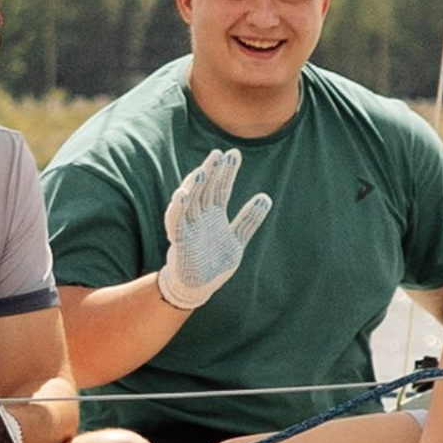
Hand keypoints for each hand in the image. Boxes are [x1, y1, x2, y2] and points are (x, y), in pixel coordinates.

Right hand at [157, 149, 272, 308]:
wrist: (198, 288)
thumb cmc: (215, 264)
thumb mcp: (237, 241)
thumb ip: (249, 220)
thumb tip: (266, 197)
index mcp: (214, 215)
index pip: (221, 188)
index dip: (227, 172)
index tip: (233, 154)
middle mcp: (200, 217)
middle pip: (205, 190)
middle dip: (212, 172)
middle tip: (219, 154)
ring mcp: (188, 227)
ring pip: (190, 201)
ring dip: (194, 186)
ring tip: (203, 171)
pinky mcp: (178, 240)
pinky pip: (175, 222)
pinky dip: (177, 209)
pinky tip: (181, 194)